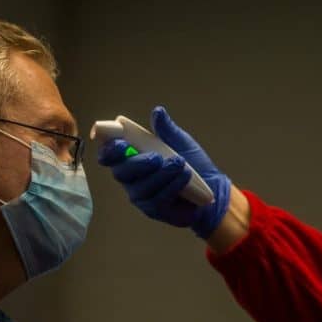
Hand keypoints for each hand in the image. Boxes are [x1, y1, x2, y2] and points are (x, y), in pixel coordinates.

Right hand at [97, 106, 231, 237]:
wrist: (212, 187)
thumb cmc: (191, 163)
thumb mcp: (180, 142)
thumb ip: (166, 129)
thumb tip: (158, 112)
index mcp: (130, 158)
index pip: (109, 155)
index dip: (109, 149)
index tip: (121, 143)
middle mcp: (130, 178)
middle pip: (121, 172)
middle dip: (137, 163)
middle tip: (157, 158)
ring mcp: (140, 196)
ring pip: (141, 187)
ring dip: (161, 175)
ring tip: (180, 165)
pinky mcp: (153, 210)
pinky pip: (157, 199)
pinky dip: (172, 186)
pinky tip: (185, 178)